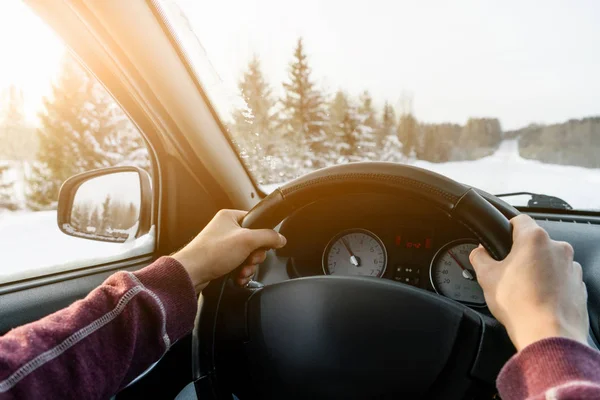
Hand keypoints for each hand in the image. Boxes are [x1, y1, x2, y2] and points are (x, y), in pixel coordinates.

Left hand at [172, 209, 286, 292]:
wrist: (191, 273)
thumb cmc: (211, 253)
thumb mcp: (247, 240)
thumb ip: (268, 237)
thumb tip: (280, 238)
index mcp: (230, 216)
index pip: (256, 221)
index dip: (263, 235)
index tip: (264, 245)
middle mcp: (226, 229)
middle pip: (254, 241)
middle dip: (255, 256)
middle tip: (249, 259)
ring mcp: (222, 245)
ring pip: (248, 256)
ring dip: (248, 267)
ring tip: (241, 271)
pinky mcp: (220, 260)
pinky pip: (239, 265)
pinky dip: (241, 273)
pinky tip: (238, 277)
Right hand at [470, 214, 587, 350]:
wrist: (548, 335)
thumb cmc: (520, 305)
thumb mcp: (486, 276)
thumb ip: (479, 256)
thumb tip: (479, 252)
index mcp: (534, 238)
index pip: (519, 220)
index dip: (506, 229)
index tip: (500, 240)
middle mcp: (558, 248)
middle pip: (535, 242)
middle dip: (521, 254)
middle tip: (507, 272)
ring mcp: (572, 267)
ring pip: (549, 261)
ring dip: (538, 270)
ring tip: (523, 290)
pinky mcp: (579, 286)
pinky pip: (561, 279)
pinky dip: (551, 286)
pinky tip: (538, 301)